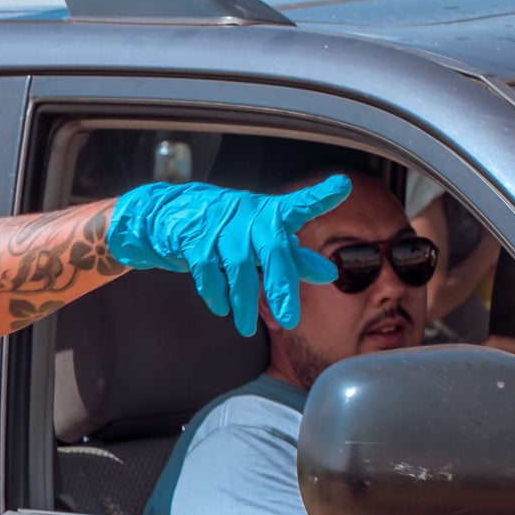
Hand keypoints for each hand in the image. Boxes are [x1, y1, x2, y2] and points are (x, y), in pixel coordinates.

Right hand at [105, 177, 348, 337]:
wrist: (172, 215)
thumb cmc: (230, 228)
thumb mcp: (263, 239)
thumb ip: (296, 257)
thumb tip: (329, 274)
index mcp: (271, 213)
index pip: (300, 204)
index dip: (320, 196)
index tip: (342, 186)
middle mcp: (250, 215)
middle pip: (273, 249)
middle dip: (282, 286)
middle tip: (290, 321)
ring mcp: (221, 225)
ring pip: (239, 267)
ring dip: (244, 302)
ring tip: (247, 328)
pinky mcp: (194, 238)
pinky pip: (207, 271)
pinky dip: (215, 293)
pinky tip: (220, 307)